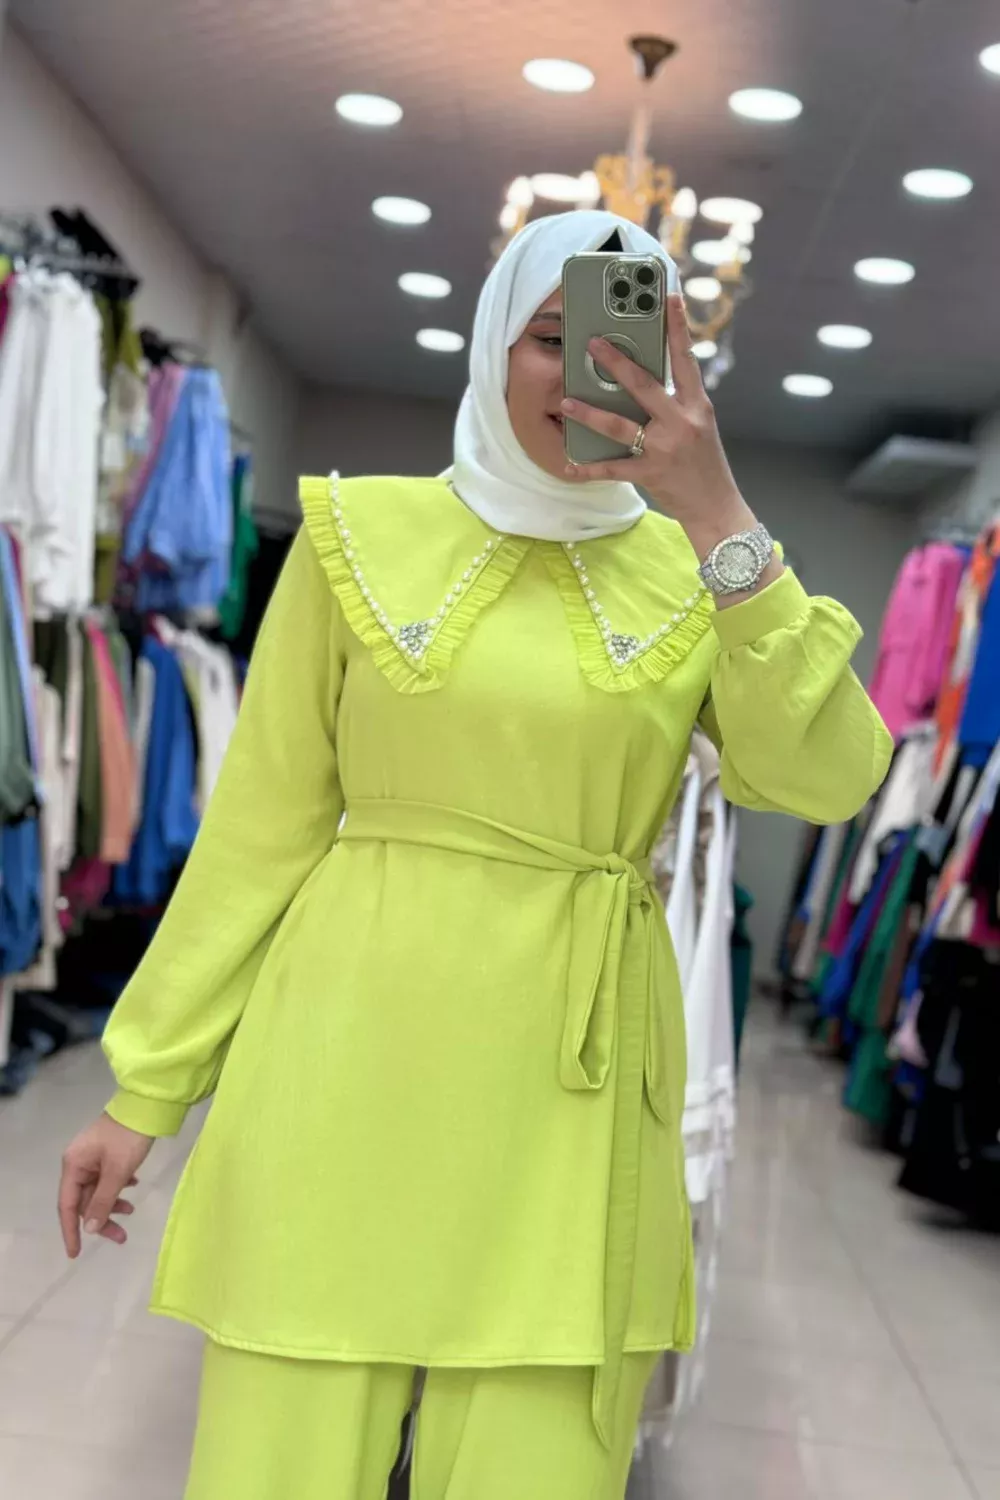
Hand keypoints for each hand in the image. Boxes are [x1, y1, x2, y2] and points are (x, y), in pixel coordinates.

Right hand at [59, 1114, 154, 1257]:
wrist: (147, 1105)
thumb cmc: (129, 1138)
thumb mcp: (117, 1172)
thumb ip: (102, 1201)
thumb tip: (90, 1228)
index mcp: (74, 1164)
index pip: (68, 1205)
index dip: (71, 1230)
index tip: (76, 1253)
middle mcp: (79, 1162)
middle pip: (85, 1200)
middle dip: (101, 1219)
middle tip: (122, 1237)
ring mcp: (93, 1157)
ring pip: (98, 1191)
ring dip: (112, 1204)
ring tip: (132, 1211)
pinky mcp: (107, 1153)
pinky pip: (108, 1179)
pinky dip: (118, 1188)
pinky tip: (133, 1186)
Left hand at [561, 294, 754, 557]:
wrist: (718, 508)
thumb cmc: (705, 465)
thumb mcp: (700, 427)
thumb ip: (677, 404)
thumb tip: (642, 382)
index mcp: (698, 405)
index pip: (686, 359)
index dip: (678, 327)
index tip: (668, 297)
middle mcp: (683, 422)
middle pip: (645, 385)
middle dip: (616, 362)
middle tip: (592, 344)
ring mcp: (666, 448)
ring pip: (621, 425)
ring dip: (590, 413)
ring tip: (567, 401)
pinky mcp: (651, 474)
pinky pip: (614, 468)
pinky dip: (590, 468)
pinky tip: (571, 464)